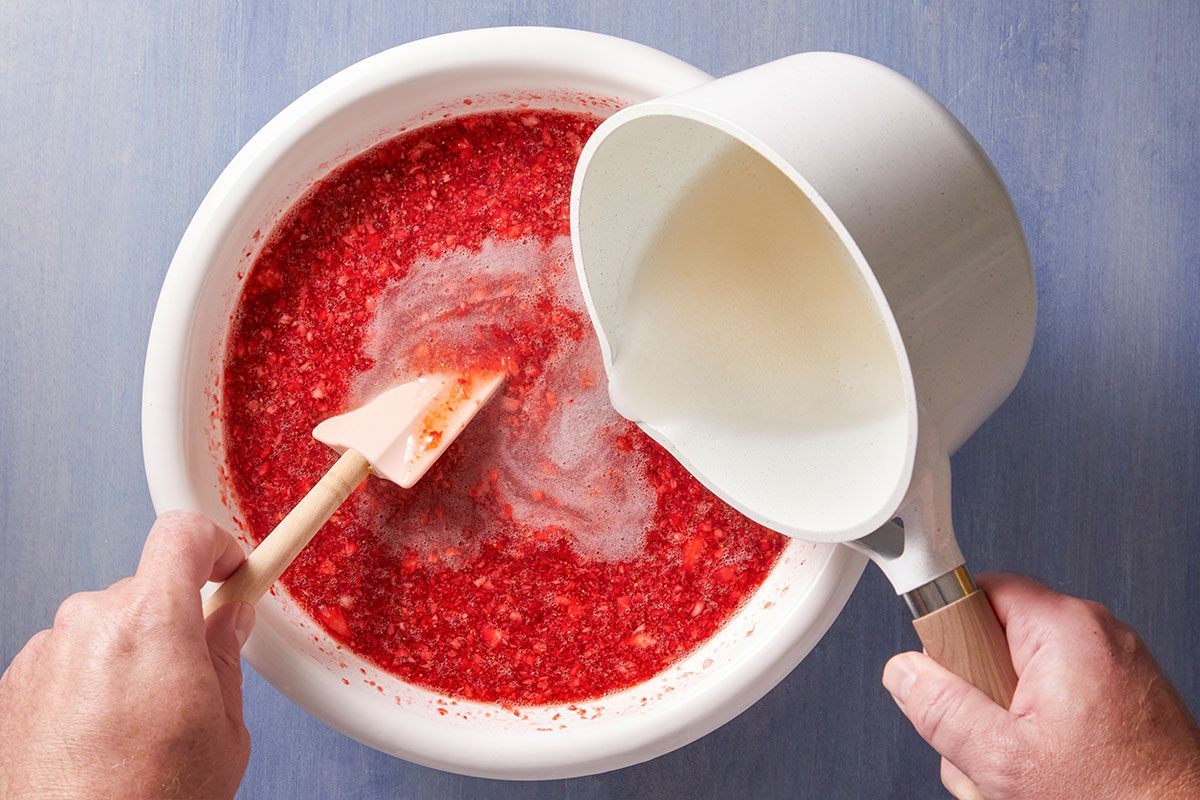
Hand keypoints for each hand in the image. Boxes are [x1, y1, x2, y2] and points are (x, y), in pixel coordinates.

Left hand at [0, 511, 254, 799]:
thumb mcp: (224, 730)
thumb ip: (225, 657)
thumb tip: (228, 619)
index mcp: (152, 622)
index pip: (182, 534)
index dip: (215, 546)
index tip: (228, 570)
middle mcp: (88, 624)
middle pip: (142, 589)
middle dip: (172, 621)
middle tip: (190, 678)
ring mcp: (43, 655)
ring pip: (101, 627)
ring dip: (126, 654)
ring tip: (139, 723)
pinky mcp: (12, 687)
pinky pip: (65, 661)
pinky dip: (87, 683)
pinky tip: (100, 737)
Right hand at [883, 572, 1199, 799]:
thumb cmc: (1121, 797)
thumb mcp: (1004, 758)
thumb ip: (942, 709)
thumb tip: (904, 673)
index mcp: (1066, 630)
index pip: (979, 590)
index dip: (949, 630)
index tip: (939, 665)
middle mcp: (1097, 636)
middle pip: (995, 642)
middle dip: (977, 697)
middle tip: (988, 740)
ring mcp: (1115, 668)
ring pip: (1022, 681)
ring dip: (1006, 726)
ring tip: (1023, 771)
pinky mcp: (1124, 700)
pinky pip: (1056, 702)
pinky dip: (1041, 736)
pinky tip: (1046, 774)